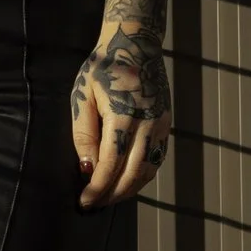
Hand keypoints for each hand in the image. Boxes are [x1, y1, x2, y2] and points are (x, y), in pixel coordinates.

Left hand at [71, 30, 170, 207]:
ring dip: (129, 190)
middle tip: (94, 205)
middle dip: (112, 195)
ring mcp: (160, 123)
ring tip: (109, 197)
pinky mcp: (166, 123)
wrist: (135, 45)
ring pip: (148, 170)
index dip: (97, 187)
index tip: (84, 201)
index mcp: (123, 114)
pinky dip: (143, 176)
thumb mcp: (83, 96)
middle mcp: (146, 122)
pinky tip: (128, 182)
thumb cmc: (103, 69)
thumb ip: (83, 133)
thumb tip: (86, 168)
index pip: (110, 164)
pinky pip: (157, 159)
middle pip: (132, 173)